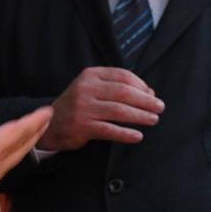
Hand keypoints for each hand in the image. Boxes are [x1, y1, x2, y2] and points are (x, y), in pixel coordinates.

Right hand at [0, 93, 52, 200]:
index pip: (19, 133)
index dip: (34, 121)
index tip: (49, 110)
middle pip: (21, 148)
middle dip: (35, 133)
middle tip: (47, 119)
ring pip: (12, 161)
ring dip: (24, 145)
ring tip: (31, 134)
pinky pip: (1, 169)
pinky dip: (11, 156)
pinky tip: (4, 155)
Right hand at [38, 67, 164, 150]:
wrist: (50, 124)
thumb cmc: (79, 105)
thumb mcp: (94, 89)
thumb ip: (118, 88)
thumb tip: (150, 93)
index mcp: (91, 75)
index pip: (122, 76)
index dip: (141, 85)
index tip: (152, 95)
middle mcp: (86, 89)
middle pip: (123, 93)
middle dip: (145, 100)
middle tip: (160, 107)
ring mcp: (83, 108)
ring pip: (119, 111)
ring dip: (140, 116)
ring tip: (153, 120)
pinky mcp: (81, 126)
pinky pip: (109, 130)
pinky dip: (125, 133)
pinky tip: (137, 136)